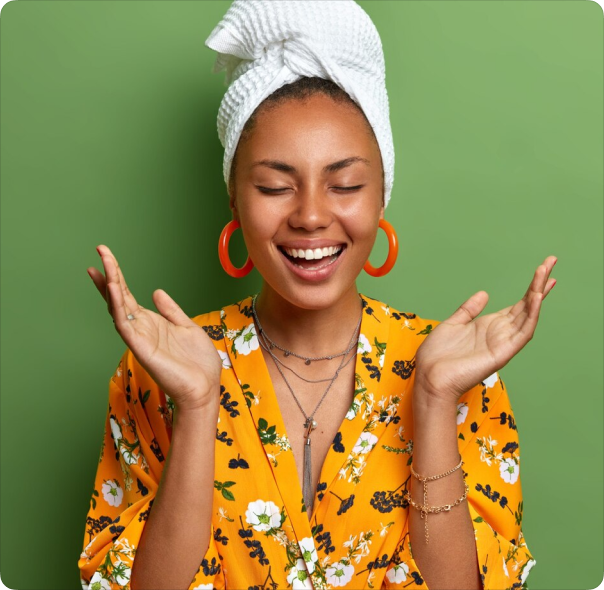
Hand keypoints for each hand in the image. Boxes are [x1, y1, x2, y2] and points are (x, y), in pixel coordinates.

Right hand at [87, 245, 222, 412]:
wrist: (205, 387)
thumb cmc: (197, 362)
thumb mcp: (187, 327)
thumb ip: (171, 310)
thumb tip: (156, 291)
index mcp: (152, 322)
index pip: (128, 296)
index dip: (117, 276)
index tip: (105, 257)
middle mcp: (142, 328)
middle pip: (119, 297)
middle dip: (109, 274)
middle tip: (100, 251)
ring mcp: (140, 338)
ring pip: (118, 308)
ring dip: (111, 286)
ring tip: (104, 266)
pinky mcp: (142, 348)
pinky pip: (125, 325)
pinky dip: (118, 307)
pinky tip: (114, 290)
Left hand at [414, 255, 556, 405]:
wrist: (429, 377)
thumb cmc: (437, 356)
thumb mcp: (452, 324)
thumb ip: (468, 310)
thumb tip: (484, 294)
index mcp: (488, 326)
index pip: (517, 304)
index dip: (530, 288)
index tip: (543, 270)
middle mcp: (500, 332)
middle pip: (526, 305)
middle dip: (539, 284)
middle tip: (552, 261)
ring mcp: (503, 342)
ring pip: (528, 315)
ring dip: (537, 294)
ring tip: (545, 274)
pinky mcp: (503, 352)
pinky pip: (523, 332)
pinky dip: (531, 315)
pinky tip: (535, 298)